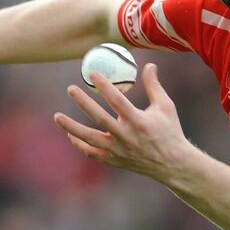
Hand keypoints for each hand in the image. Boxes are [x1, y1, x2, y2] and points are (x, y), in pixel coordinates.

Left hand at [53, 63, 194, 181]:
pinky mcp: (115, 160)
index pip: (117, 100)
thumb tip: (149, 64)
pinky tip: (71, 135)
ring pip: (90, 139)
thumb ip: (154, 86)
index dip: (104, 85)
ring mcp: (119, 151)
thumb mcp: (166, 106)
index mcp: (139, 122)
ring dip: (71, 128)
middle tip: (70, 89)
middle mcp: (127, 137)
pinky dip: (80, 144)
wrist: (172, 164)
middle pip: (99, 118)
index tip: (92, 73)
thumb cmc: (170, 131)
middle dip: (83, 103)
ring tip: (57, 116)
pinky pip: (92, 153)